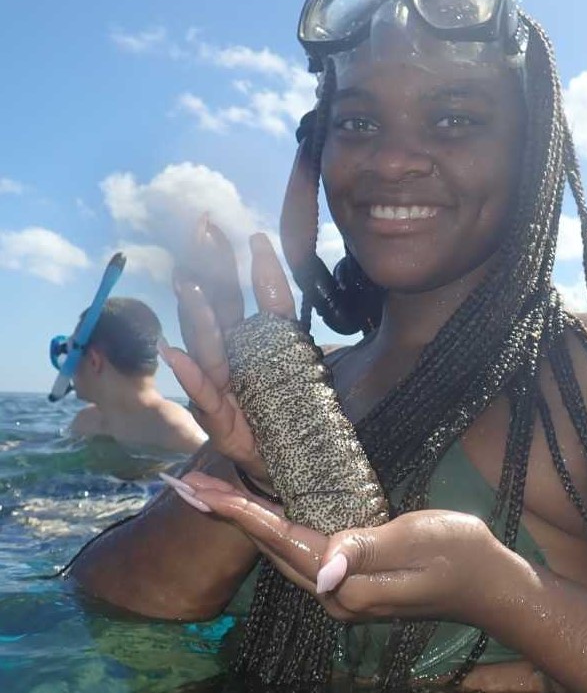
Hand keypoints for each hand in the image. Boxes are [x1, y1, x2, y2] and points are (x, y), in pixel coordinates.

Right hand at [161, 217, 297, 479]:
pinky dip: (191, 375)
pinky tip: (177, 355)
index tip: (257, 237)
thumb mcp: (303, 367)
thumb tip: (276, 293)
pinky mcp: (217, 416)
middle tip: (204, 233)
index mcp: (265, 339)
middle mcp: (239, 353)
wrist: (287, 459)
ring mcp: (225, 382)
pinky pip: (205, 394)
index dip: (263, 270)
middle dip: (215, 271)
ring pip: (210, 344)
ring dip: (200, 318)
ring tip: (190, 290)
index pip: (266, 297)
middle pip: (226, 306)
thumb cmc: (291, 410)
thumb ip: (287, 327)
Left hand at [166, 471, 505, 627]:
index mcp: (346, 585)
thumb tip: (322, 568)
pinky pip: (302, 552)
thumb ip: (367, 550)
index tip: (198, 489)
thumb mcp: (418, 541)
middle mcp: (335, 594)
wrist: (490, 584)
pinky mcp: (354, 581)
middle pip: (271, 549)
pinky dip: (275, 530)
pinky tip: (267, 516)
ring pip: (282, 552)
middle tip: (188, 486)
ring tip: (214, 497)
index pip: (281, 541)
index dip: (239, 512)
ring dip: (247, 523)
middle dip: (229, 516)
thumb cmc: (459, 554)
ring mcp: (344, 592)